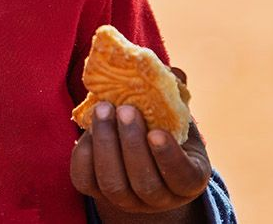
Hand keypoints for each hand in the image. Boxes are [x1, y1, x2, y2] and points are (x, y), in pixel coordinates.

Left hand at [70, 69, 211, 218]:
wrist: (138, 151)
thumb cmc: (164, 127)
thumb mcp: (177, 114)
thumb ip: (176, 93)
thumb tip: (172, 72)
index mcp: (187, 179)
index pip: (182, 177)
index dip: (169, 158)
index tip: (156, 132)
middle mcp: (159, 198)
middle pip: (145, 183)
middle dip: (132, 144)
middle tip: (126, 109)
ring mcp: (127, 200)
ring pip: (113, 184)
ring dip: (106, 144)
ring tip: (103, 109)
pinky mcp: (96, 192)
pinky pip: (85, 180)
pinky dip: (85, 153)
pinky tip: (89, 127)